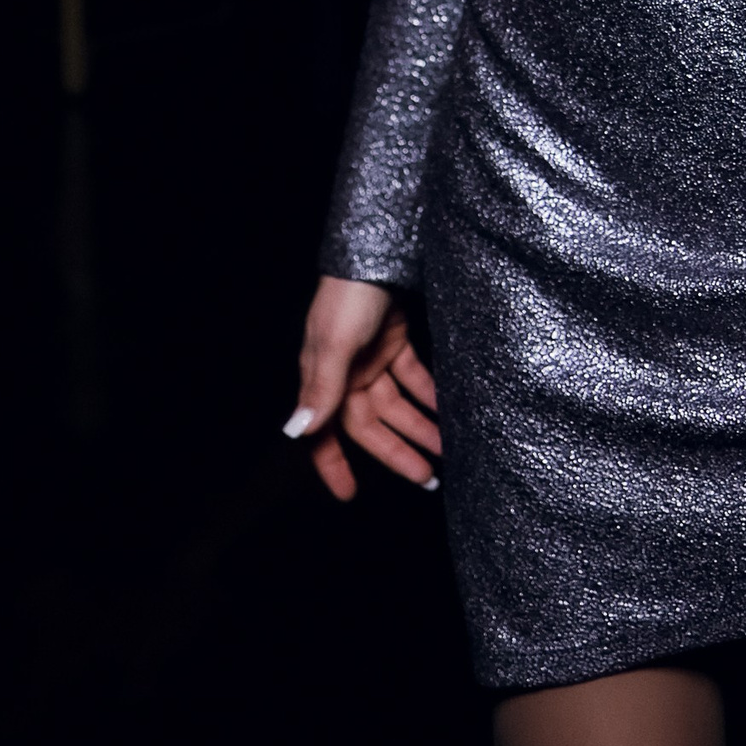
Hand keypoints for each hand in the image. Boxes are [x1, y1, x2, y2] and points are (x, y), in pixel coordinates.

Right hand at [289, 275, 442, 499]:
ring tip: (447, 450)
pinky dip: (429, 393)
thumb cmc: (348, 296)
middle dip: (398, 451)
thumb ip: (321, 389)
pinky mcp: (395, 339)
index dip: (333, 465)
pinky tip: (447, 409)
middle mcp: (346, 373)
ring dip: (419, 426)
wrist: (377, 250)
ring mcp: (371, 357)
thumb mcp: (334, 344)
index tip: (350, 495)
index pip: (323, 433)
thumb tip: (298, 431)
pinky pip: (413, 377)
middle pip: (371, 424)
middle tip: (428, 479)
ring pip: (396, 404)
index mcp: (324, 378)